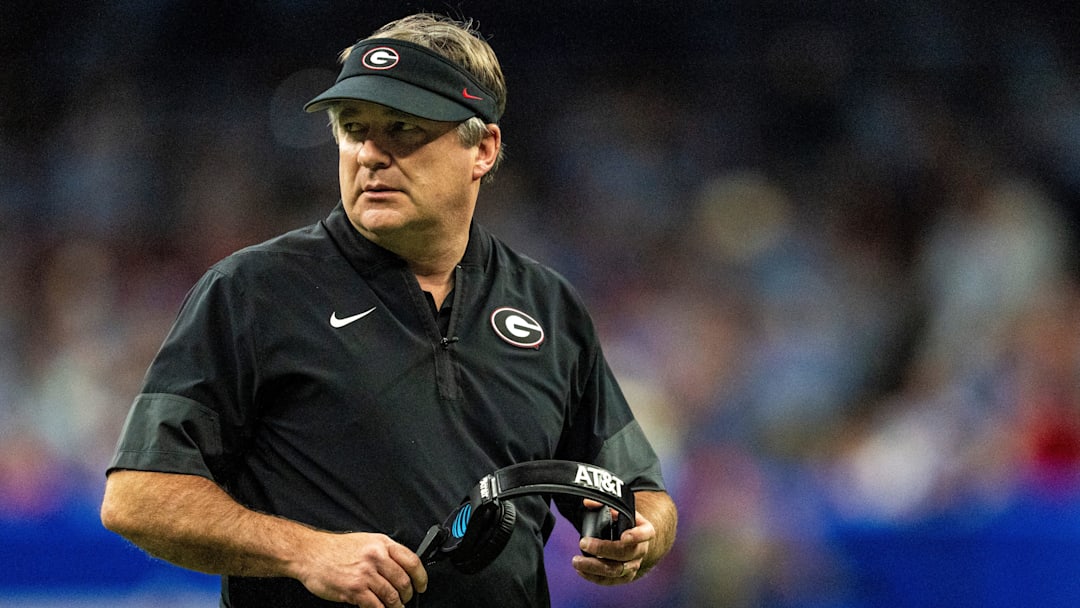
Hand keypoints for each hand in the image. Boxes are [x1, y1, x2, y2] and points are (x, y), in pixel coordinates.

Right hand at [295, 531, 427, 606]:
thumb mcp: (365, 541)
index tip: (422, 586)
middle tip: (405, 600)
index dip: (421, 577)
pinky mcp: (355, 589)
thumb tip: (402, 568)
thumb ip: (384, 552)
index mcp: (382, 543)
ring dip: (396, 606)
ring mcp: (366, 573)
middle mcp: (376, 557)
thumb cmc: (335, 548)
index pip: (412, 561)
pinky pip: (376, 606)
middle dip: (407, 595)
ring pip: (392, 596)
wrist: (310, 553)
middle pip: (404, 582)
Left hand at [571, 500, 653, 585]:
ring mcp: (633, 565)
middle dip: (602, 549)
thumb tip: (588, 503)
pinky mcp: (624, 577)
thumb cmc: (624, 522)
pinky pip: (610, 581)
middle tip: (583, 543)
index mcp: (644, 530)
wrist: (633, 538)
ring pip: (617, 570)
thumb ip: (604, 503)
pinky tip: (581, 571)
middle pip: (625, 553)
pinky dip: (594, 577)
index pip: (645, 534)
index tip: (624, 536)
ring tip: (576, 561)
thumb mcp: (619, 509)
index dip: (636, 536)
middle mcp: (641, 550)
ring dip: (595, 567)